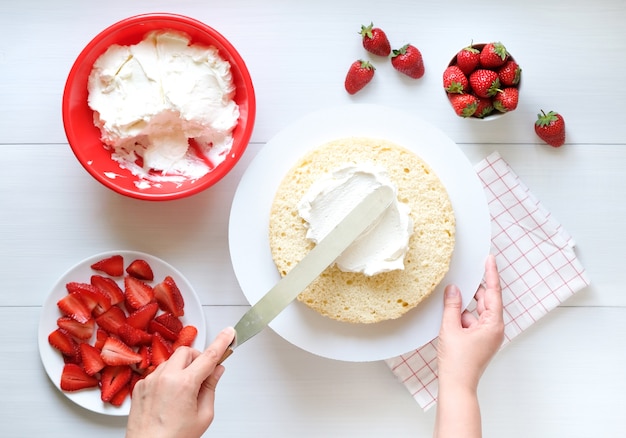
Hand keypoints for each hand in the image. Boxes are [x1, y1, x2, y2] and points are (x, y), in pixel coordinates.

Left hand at [126, 327, 235, 437]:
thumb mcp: (203, 415)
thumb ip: (211, 388)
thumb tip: (216, 371)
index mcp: (184, 384)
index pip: (209, 356)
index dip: (222, 342)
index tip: (228, 333)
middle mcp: (165, 378)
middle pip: (187, 352)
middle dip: (197, 358)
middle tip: (202, 374)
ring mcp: (150, 380)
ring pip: (171, 360)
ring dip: (181, 368)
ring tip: (183, 391)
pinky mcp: (140, 386)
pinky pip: (157, 372)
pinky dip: (167, 377)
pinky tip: (168, 396)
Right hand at [436, 254, 504, 390]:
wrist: (457, 385)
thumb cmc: (457, 362)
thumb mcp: (451, 328)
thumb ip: (452, 306)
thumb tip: (453, 289)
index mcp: (493, 324)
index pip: (493, 293)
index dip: (490, 274)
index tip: (489, 259)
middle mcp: (495, 329)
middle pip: (485, 301)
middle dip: (472, 291)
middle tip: (462, 276)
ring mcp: (488, 336)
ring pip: (476, 312)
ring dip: (464, 307)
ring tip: (449, 302)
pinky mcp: (480, 341)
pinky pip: (472, 322)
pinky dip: (462, 318)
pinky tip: (449, 317)